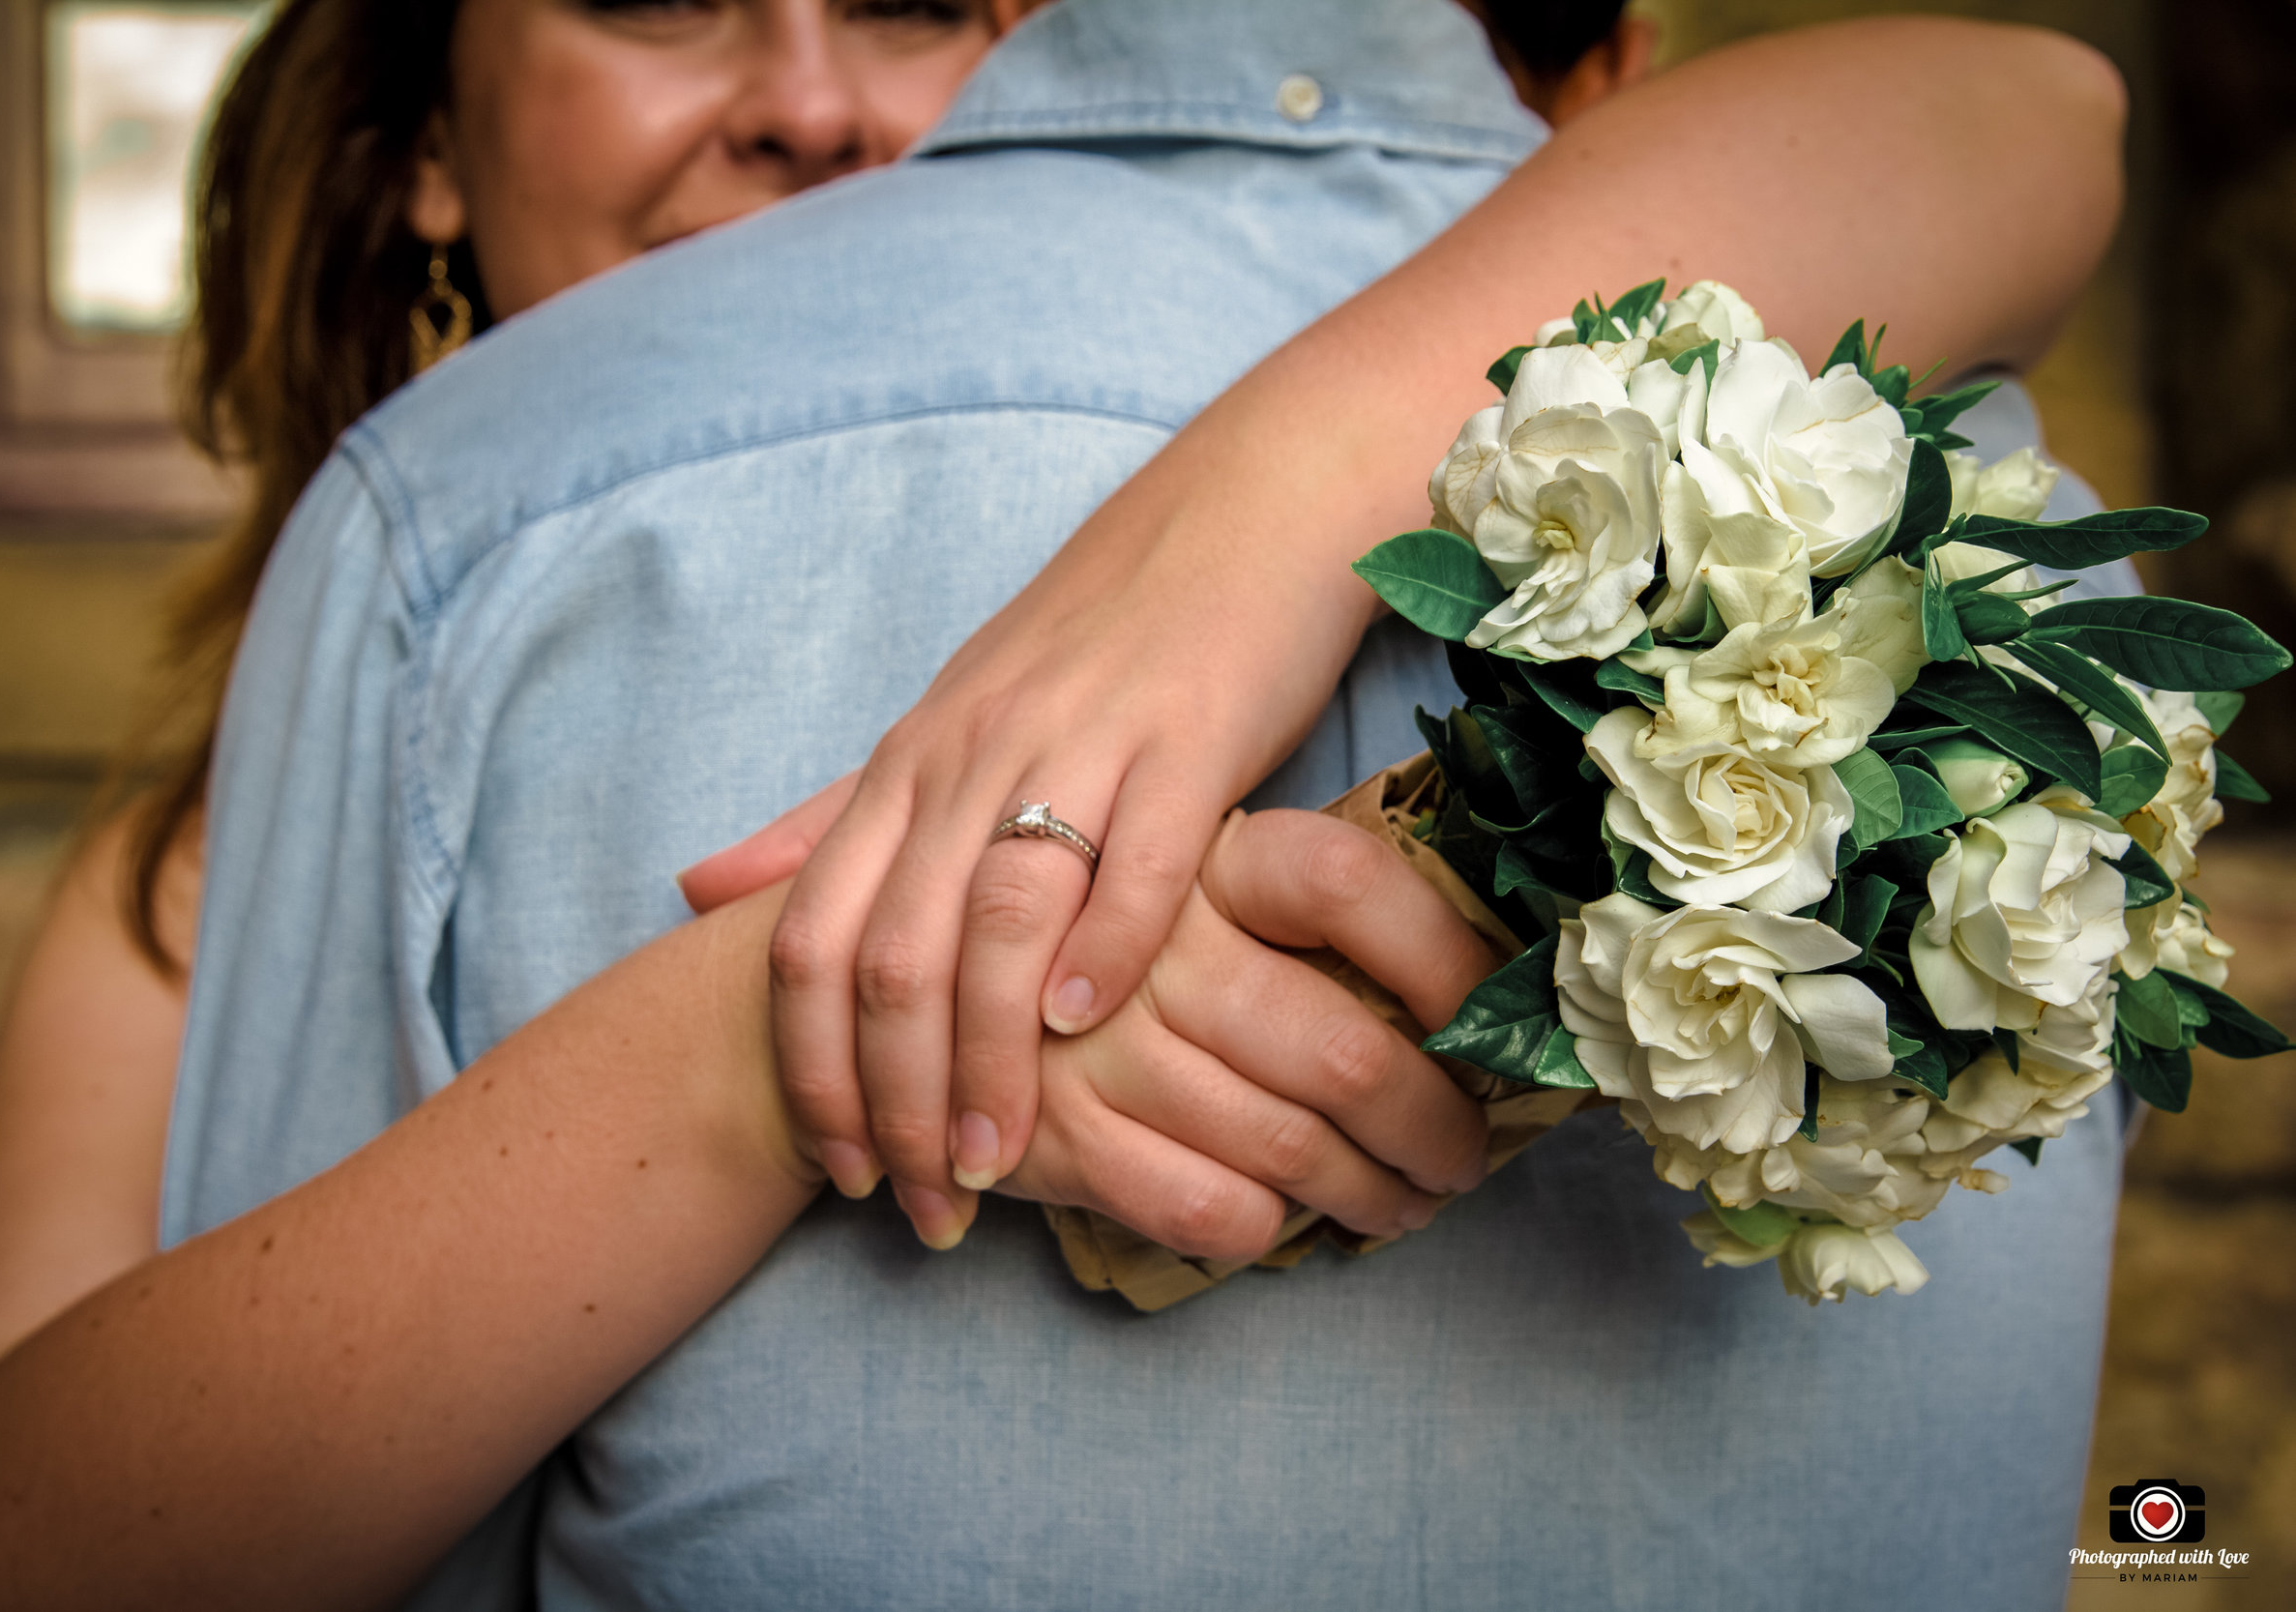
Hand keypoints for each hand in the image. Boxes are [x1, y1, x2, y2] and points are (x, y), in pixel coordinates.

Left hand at [748, 499, 1388, 1235]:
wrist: (1238, 516)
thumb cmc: (1091, 643)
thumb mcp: (941, 725)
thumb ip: (829, 817)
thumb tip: (696, 892)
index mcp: (907, 764)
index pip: (814, 940)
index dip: (810, 1072)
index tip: (841, 1175)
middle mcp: (972, 755)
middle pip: (894, 953)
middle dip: (897, 1102)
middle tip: (927, 1207)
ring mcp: (1078, 743)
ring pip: (997, 920)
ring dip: (989, 1059)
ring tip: (999, 1160)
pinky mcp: (1189, 738)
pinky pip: (1136, 857)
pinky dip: (1104, 949)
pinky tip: (1092, 1027)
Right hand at [900, 809, 1496, 1252]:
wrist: (832, 959)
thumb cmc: (1027, 901)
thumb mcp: (1133, 837)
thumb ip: (1259, 872)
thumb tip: (1436, 927)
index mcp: (1189, 846)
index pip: (1353, 883)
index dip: (1448, 958)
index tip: (1501, 1022)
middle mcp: (1154, 942)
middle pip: (1345, 1048)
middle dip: (1432, 1129)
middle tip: (1463, 1159)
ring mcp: (1101, 1043)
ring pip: (1286, 1145)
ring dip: (1364, 1196)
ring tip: (1401, 1206)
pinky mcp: (1055, 1133)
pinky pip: (1199, 1206)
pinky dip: (1257, 1228)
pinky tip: (1277, 1221)